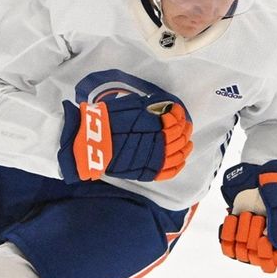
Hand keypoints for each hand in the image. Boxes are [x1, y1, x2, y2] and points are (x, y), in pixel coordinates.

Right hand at [58, 93, 192, 182]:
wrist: (89, 144)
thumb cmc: (105, 121)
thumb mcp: (128, 105)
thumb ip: (148, 106)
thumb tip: (164, 105)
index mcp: (152, 123)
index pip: (174, 120)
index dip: (178, 114)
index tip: (177, 111)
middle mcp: (156, 141)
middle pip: (179, 136)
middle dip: (185, 129)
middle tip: (185, 125)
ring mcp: (153, 159)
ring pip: (178, 154)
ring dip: (185, 146)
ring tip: (187, 141)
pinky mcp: (147, 172)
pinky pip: (169, 171)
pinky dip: (178, 164)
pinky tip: (182, 159)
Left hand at [218, 161, 276, 272]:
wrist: (257, 179)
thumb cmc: (274, 191)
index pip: (273, 264)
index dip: (266, 255)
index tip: (262, 240)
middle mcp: (264, 245)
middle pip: (253, 257)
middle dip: (253, 234)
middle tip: (258, 216)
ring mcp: (248, 241)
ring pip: (239, 251)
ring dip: (241, 230)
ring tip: (248, 214)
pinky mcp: (234, 235)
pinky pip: (226, 244)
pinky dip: (228, 230)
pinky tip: (233, 216)